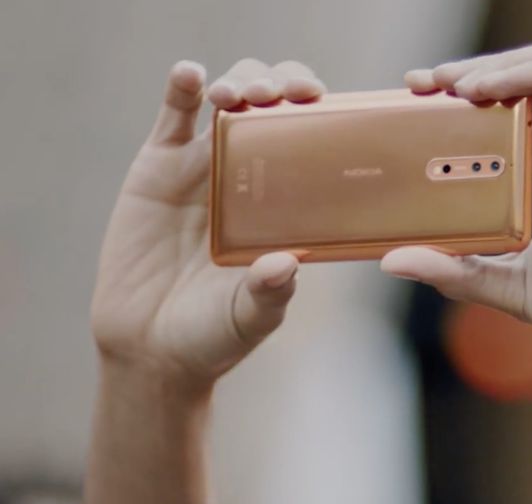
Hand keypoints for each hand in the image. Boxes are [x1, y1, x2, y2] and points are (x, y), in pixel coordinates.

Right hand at [90, 58, 325, 383]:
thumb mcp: (252, 316)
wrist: (151, 347)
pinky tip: (191, 75)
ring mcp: (205, 166)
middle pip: (274, 106)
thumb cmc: (215, 333)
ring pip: (228, 100)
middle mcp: (252, 174)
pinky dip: (183, 87)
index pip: (314, 141)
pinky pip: (173, 116)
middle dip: (283, 85)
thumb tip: (285, 263)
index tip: (328, 106)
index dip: (323, 114)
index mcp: (287, 202)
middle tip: (287, 94)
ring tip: (237, 96)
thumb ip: (270, 292)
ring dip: (240, 81)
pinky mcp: (159, 167)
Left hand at [381, 40, 531, 369]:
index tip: (418, 105)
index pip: (514, 117)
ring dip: (501, 65)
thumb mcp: (512, 287)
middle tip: (422, 85)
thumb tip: (395, 261)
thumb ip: (459, 271)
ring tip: (451, 83)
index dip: (470, 104)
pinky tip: (486, 91)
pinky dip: (530, 75)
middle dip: (475, 73)